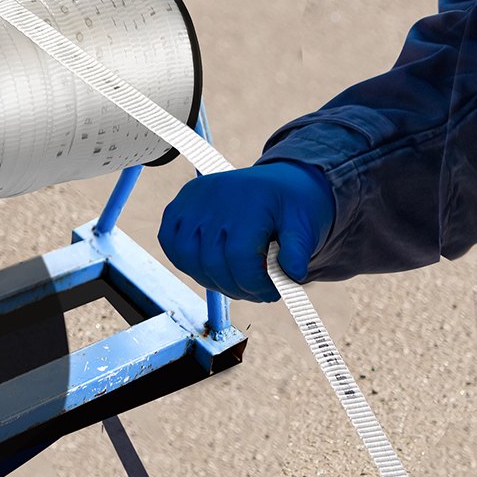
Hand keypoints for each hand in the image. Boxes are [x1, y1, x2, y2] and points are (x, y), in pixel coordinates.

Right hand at [158, 161, 334, 302]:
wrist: (278, 183)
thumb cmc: (292, 207)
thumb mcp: (306, 226)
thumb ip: (299, 252)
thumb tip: (293, 276)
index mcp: (250, 201)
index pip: (240, 257)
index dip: (255, 285)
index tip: (272, 293)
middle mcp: (216, 197)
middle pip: (212, 262)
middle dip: (237, 288)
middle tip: (256, 292)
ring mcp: (193, 200)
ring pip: (188, 258)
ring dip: (211, 280)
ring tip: (236, 281)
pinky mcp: (179, 206)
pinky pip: (171, 243)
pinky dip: (187, 263)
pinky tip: (212, 268)